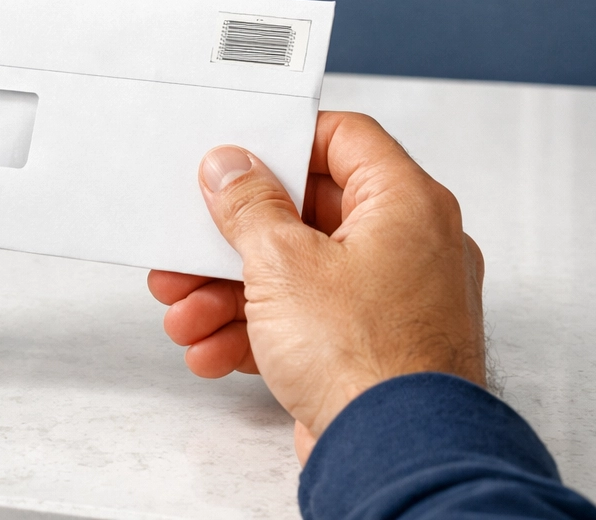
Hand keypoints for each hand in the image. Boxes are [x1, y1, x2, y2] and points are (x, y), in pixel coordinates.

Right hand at [148, 112, 484, 462]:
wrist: (396, 457)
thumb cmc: (368, 359)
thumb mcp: (282, 262)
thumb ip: (249, 205)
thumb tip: (232, 167)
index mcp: (406, 205)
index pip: (345, 138)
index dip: (284, 141)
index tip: (237, 158)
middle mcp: (410, 247)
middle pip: (306, 216)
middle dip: (232, 241)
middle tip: (187, 246)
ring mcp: (394, 302)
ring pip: (297, 276)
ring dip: (231, 293)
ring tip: (184, 313)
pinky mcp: (373, 350)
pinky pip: (307, 324)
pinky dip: (257, 333)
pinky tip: (211, 349)